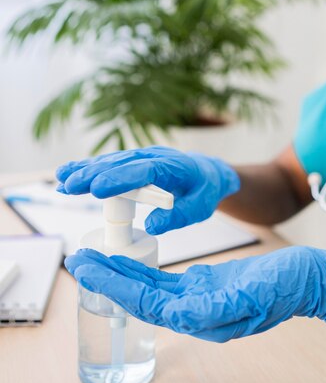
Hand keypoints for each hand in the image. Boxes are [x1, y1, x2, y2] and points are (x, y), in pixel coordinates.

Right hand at [56, 146, 239, 233]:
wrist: (207, 172)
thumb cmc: (203, 191)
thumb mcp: (200, 207)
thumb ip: (178, 217)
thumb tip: (153, 227)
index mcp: (173, 166)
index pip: (144, 170)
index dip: (120, 178)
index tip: (97, 189)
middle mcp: (153, 156)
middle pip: (120, 163)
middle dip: (94, 174)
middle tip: (69, 187)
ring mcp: (140, 156)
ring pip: (110, 161)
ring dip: (85, 170)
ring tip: (61, 181)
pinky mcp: (131, 162)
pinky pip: (108, 164)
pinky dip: (88, 169)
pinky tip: (67, 175)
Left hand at [65, 246, 325, 341]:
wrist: (308, 279)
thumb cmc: (285, 286)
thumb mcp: (253, 295)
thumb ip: (216, 308)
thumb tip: (177, 316)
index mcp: (202, 318)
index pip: (146, 303)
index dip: (114, 286)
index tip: (87, 267)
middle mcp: (194, 313)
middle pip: (141, 296)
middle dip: (108, 278)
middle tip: (79, 258)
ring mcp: (198, 299)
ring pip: (149, 288)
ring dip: (121, 273)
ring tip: (95, 256)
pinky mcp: (204, 285)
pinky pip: (165, 280)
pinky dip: (143, 270)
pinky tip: (128, 260)